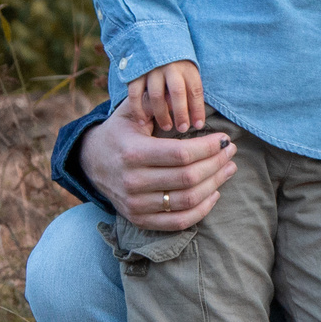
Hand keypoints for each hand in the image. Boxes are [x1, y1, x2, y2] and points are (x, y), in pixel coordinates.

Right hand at [74, 95, 234, 231]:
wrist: (90, 161)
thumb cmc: (119, 132)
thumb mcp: (131, 112)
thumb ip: (157, 104)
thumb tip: (186, 99)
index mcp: (133, 152)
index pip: (181, 154)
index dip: (209, 148)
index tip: (225, 139)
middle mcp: (133, 181)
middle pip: (188, 178)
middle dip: (217, 163)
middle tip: (230, 152)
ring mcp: (135, 204)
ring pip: (187, 201)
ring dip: (215, 184)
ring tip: (228, 169)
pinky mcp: (139, 220)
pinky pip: (179, 222)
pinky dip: (202, 210)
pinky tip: (214, 193)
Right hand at [135, 59, 205, 134]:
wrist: (153, 43)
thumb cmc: (175, 66)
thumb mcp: (187, 73)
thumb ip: (190, 91)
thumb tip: (197, 120)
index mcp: (186, 67)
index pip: (195, 90)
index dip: (197, 109)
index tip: (198, 126)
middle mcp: (170, 67)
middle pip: (177, 92)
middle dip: (181, 113)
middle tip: (182, 129)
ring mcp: (152, 70)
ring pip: (157, 95)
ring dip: (162, 114)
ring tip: (167, 127)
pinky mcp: (136, 74)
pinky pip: (135, 94)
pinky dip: (138, 109)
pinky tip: (142, 121)